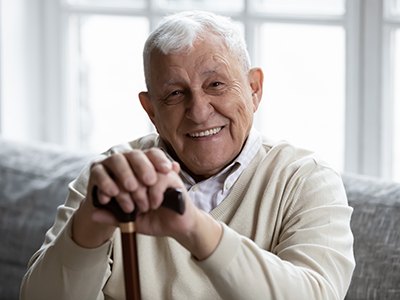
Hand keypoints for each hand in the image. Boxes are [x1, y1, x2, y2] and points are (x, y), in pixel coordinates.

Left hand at [72, 147, 221, 259]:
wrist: (178, 226)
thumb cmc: (155, 220)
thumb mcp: (131, 221)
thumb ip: (114, 217)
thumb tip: (94, 214)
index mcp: (131, 178)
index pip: (113, 171)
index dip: (108, 185)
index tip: (107, 200)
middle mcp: (143, 171)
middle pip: (126, 167)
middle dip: (125, 190)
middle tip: (131, 207)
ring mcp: (158, 171)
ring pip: (141, 172)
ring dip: (140, 192)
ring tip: (144, 207)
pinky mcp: (172, 176)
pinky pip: (159, 178)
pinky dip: (154, 193)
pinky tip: (155, 204)